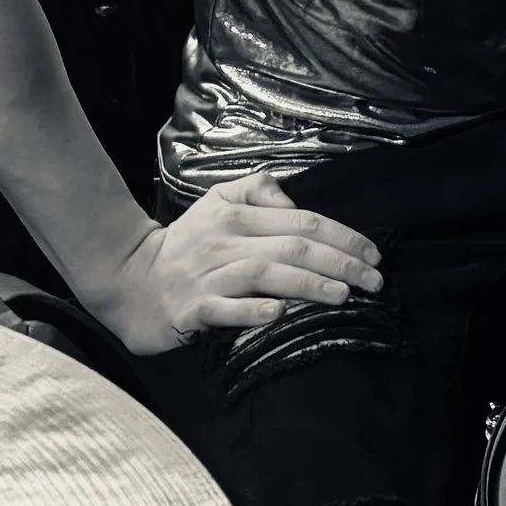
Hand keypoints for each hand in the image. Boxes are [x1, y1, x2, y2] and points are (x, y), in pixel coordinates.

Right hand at [94, 175, 383, 355]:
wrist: (131, 278)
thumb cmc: (185, 243)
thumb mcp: (217, 202)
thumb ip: (257, 191)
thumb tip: (293, 201)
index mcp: (237, 214)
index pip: (302, 220)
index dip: (343, 236)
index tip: (373, 255)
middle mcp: (227, 241)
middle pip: (293, 246)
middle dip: (340, 262)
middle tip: (374, 280)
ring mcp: (209, 275)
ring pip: (266, 274)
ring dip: (308, 284)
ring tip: (343, 295)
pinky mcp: (193, 307)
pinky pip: (227, 309)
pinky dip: (254, 311)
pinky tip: (280, 314)